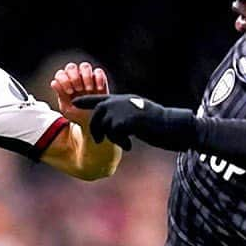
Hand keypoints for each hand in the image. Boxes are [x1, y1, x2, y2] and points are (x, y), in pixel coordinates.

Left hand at [49, 60, 109, 126]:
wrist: (92, 122)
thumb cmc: (77, 116)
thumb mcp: (67, 109)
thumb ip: (61, 96)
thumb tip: (54, 83)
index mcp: (64, 84)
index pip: (61, 74)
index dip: (64, 81)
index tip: (69, 92)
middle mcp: (75, 78)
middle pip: (71, 67)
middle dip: (74, 77)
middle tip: (78, 89)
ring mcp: (87, 78)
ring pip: (85, 66)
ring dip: (86, 76)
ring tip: (88, 89)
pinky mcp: (100, 80)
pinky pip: (99, 71)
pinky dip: (98, 79)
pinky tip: (98, 89)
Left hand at [72, 94, 198, 151]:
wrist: (172, 125)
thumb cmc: (157, 123)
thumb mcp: (137, 115)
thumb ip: (123, 115)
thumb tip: (112, 123)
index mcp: (123, 100)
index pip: (99, 99)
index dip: (85, 101)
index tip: (73, 103)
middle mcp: (121, 102)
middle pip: (97, 113)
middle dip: (94, 128)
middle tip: (99, 141)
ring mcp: (123, 110)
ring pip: (105, 125)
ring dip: (111, 138)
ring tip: (123, 143)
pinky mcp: (127, 120)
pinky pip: (114, 133)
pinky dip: (121, 142)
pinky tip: (130, 146)